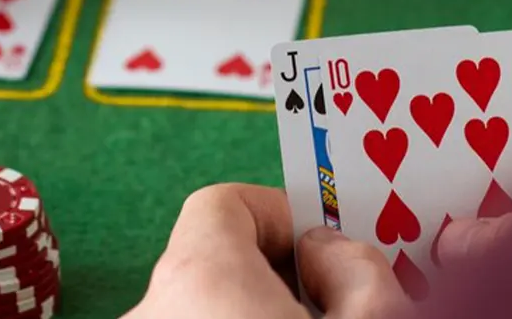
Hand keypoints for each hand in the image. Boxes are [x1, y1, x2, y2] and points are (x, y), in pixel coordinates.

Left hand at [125, 184, 408, 318]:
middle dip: (277, 277)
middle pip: (214, 264)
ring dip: (256, 313)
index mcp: (198, 280)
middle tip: (334, 304)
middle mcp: (152, 313)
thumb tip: (330, 251)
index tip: (325, 246)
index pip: (222, 203)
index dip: (281, 212)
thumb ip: (359, 269)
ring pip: (206, 310)